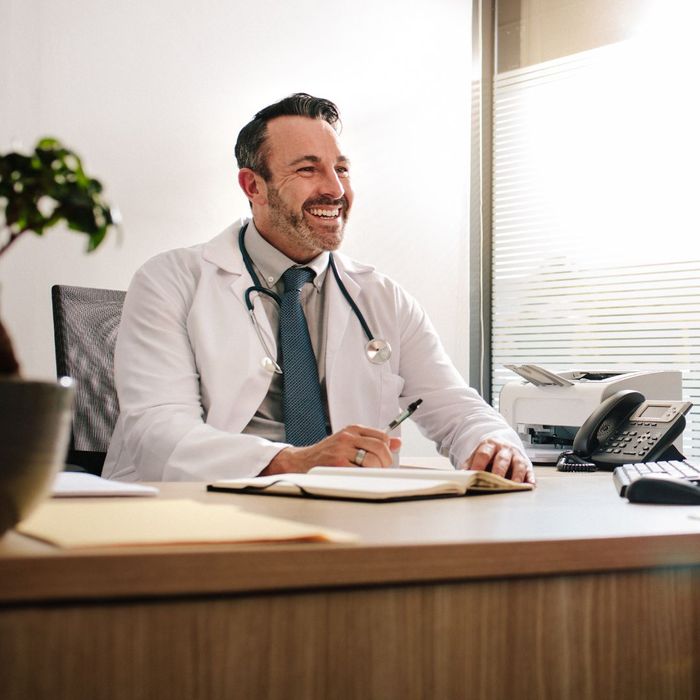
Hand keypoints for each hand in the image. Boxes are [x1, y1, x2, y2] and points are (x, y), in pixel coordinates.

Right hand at [262, 425, 401, 474]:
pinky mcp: (337, 464)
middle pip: (380, 448)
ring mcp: (342, 451)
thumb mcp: (350, 441)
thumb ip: (373, 441)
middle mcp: (348, 437)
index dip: (388, 449)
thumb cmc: (328, 453)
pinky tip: (360, 477)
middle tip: (381, 468)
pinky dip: (365, 477)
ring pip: (372, 460)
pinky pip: (360, 472)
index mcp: (353, 430)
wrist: (303, 461)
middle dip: (386, 461)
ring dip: (376, 470)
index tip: (384, 457)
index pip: (382, 436)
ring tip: (370, 473)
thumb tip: (397, 443)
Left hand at [462, 437, 534, 483]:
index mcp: (490, 445)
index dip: (478, 464)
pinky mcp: (526, 464)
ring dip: (516, 476)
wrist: (503, 445)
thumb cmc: (489, 454)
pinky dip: (530, 478)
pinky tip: (529, 485)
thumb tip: (461, 476)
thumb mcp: (477, 455)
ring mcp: (516, 456)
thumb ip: (470, 464)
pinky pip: (529, 471)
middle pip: (501, 459)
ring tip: (513, 486)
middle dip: (498, 471)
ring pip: (518, 464)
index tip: (474, 474)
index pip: (484, 454)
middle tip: (495, 481)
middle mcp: (504, 449)